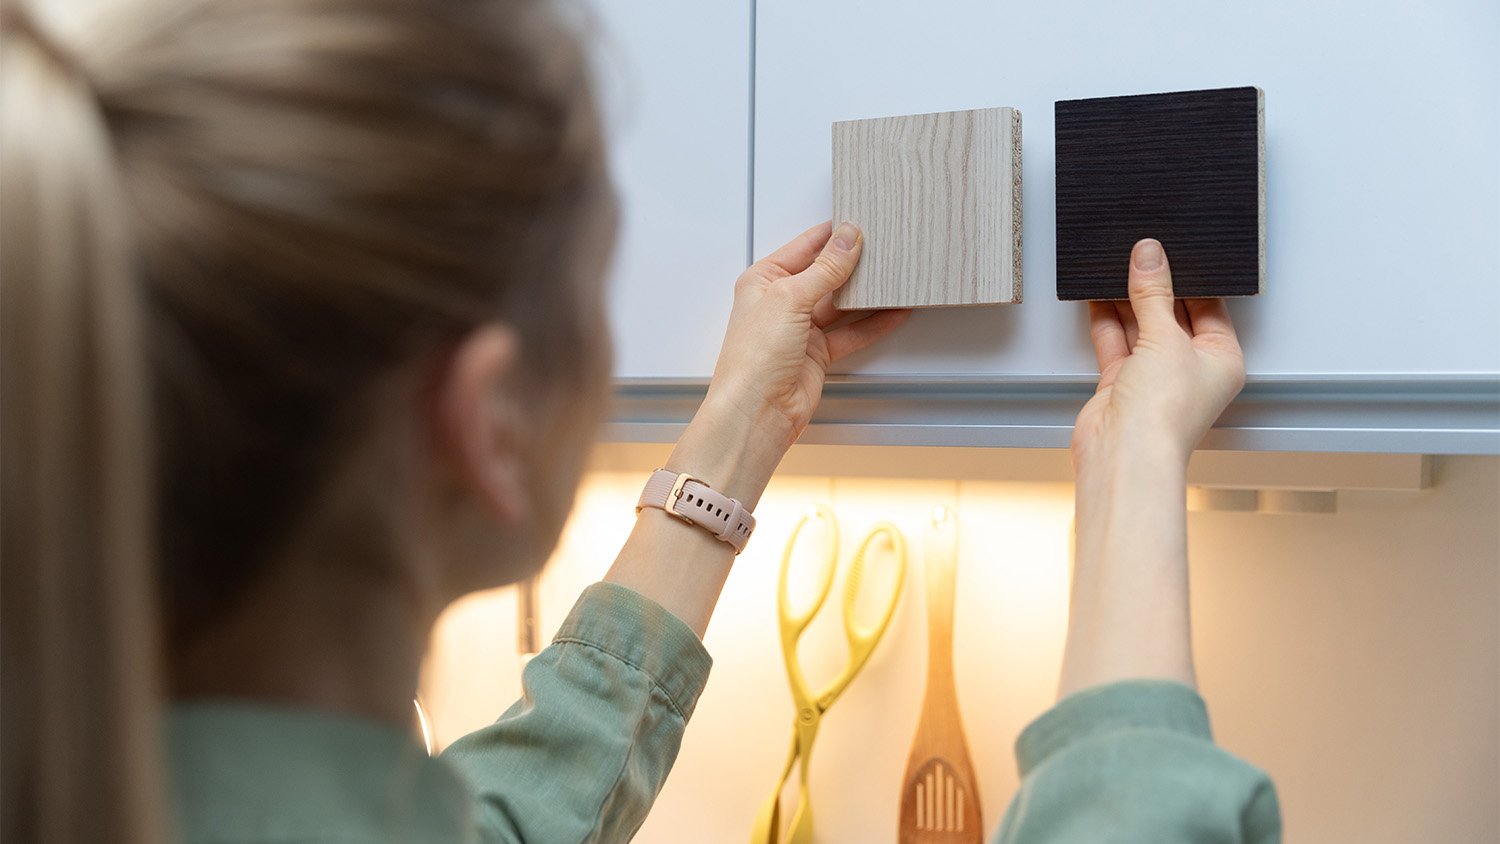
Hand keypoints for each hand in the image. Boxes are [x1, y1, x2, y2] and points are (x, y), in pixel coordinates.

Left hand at [667, 222, 909, 502]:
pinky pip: (851, 332)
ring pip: (841, 303)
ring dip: (867, 294)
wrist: (757, 411)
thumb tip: (846, 237)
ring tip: (894, 278)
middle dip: (854, 263)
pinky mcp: (817, 353)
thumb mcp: (791, 298)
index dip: (834, 234)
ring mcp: (800, 328)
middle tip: (885, 248)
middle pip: (825, 273)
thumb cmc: (754, 358)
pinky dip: (873, 323)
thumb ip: (825, 268)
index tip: (862, 222)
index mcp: (764, 279)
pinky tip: (893, 313)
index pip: (805, 246)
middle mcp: (781, 302)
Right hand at [1072, 238, 1245, 467]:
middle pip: (1172, 316)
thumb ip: (1153, 294)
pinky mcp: (1122, 383)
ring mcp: (1154, 377)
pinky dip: (1106, 320)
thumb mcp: (1165, 338)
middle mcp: (1190, 370)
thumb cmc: (1165, 415)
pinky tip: (1098, 296)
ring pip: (1141, 327)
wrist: (1124, 453)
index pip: (1210, 307)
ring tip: (1116, 267)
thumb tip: (1150, 256)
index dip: (1191, 279)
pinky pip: (1116, 342)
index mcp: (1222, 360)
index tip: (1173, 251)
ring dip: (1127, 301)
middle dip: (1155, 288)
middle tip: (1141, 254)